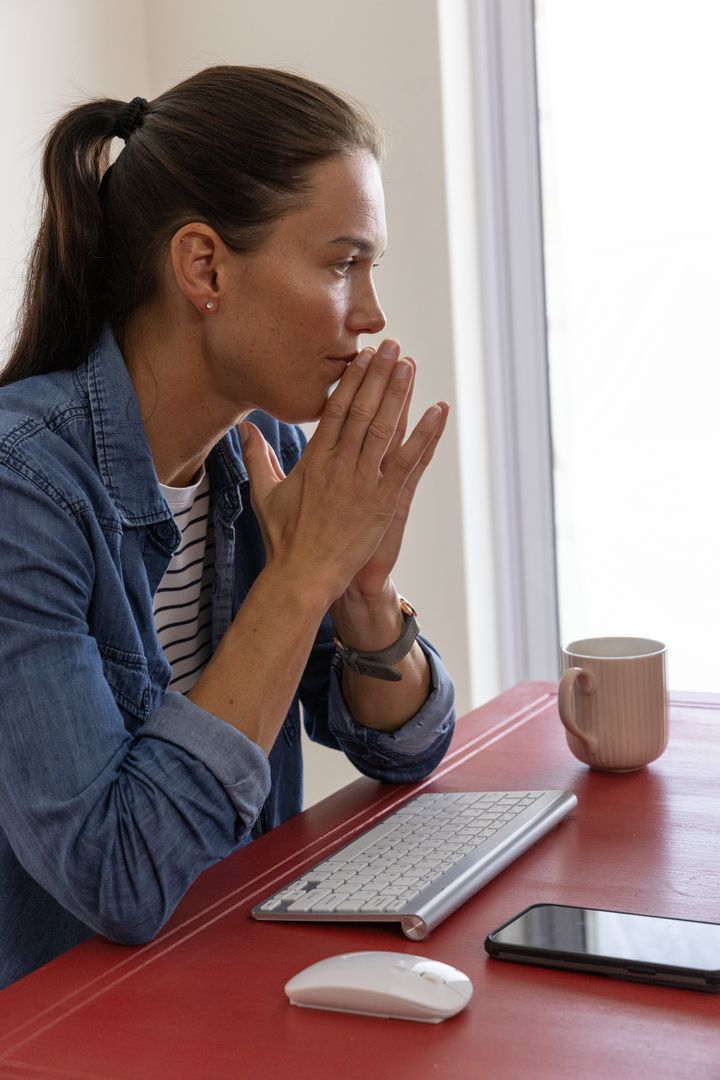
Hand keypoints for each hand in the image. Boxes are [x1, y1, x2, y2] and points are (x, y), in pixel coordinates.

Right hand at [239, 339, 447, 607]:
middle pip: (361, 410)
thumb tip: (245, 429)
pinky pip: (408, 462)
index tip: (362, 356)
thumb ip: (257, 457)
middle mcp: (339, 464)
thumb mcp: (265, 493)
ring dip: (398, 394)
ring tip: (409, 364)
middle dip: (377, 375)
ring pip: (383, 428)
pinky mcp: (382, 502)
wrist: (303, 575)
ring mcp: (362, 482)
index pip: (335, 409)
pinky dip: (424, 436)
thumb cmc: (284, 539)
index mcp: (314, 459)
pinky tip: (438, 412)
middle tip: (391, 346)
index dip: (352, 380)